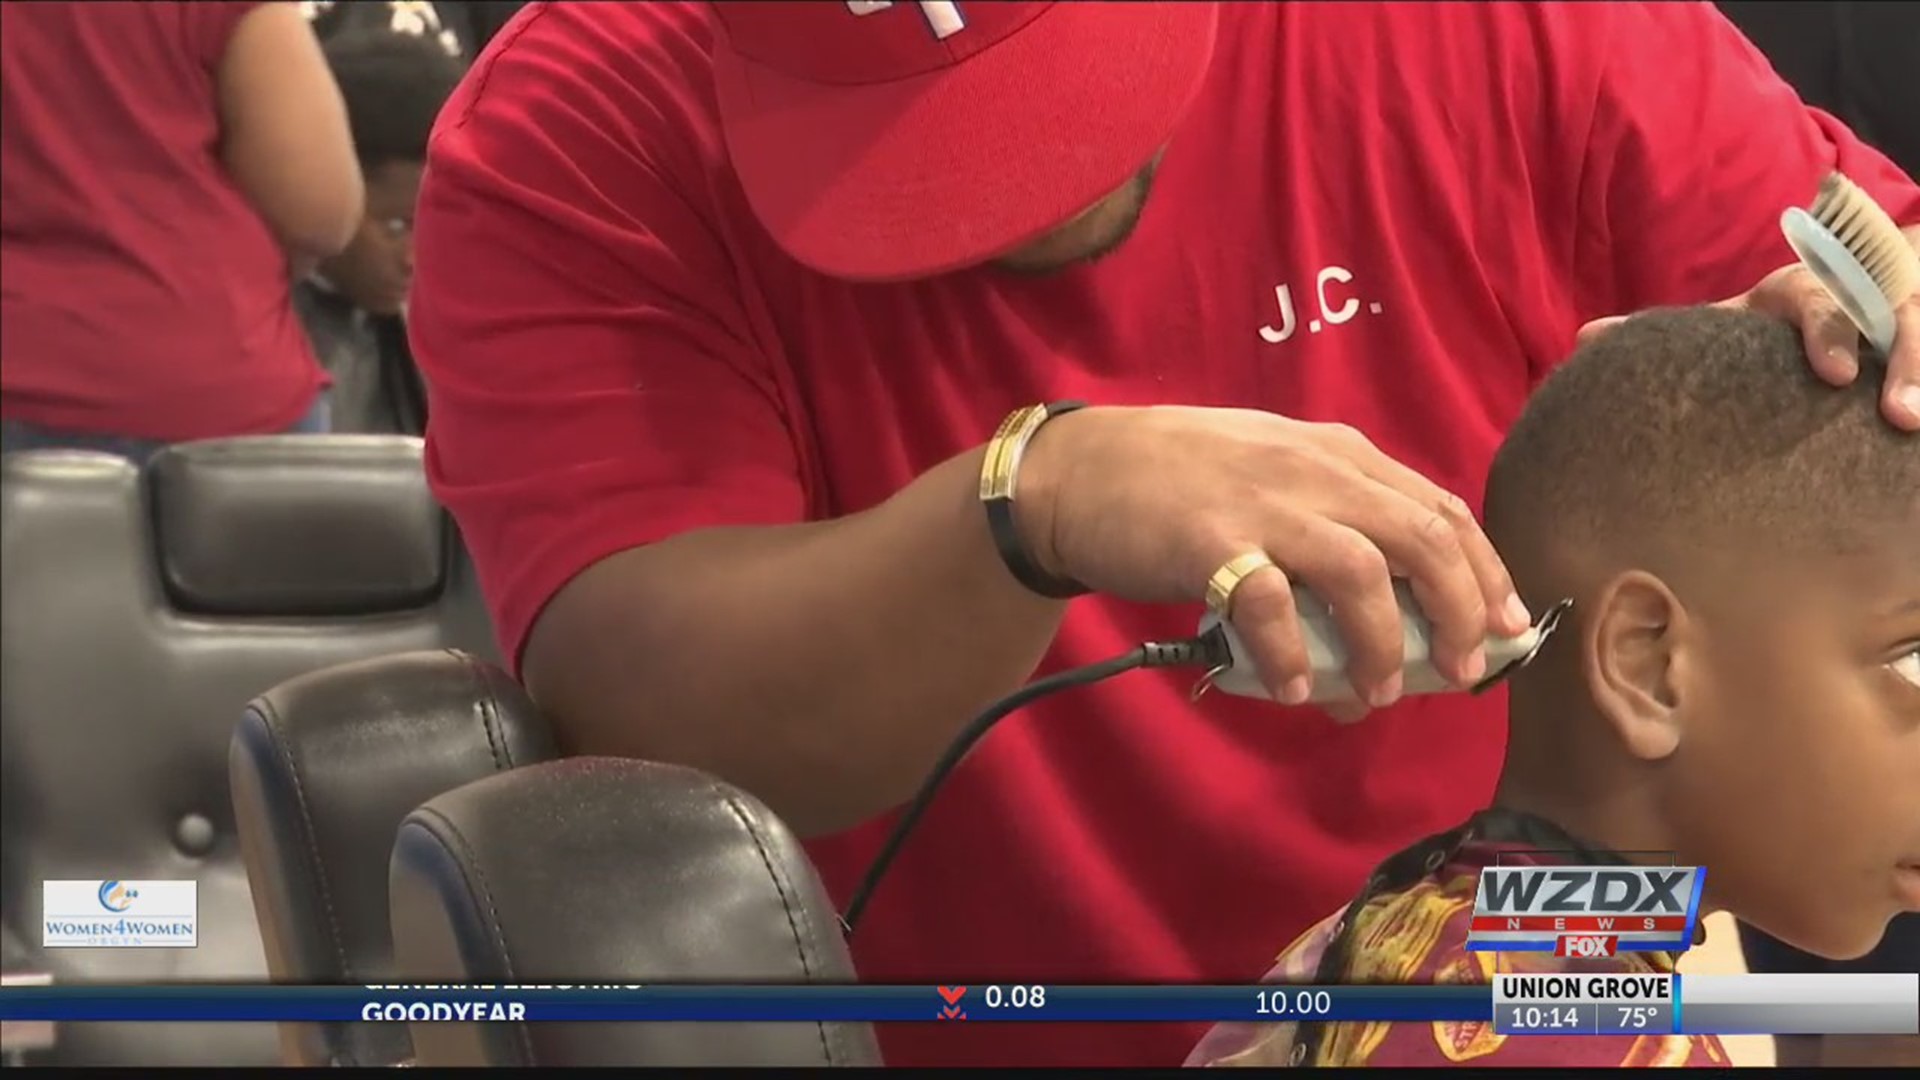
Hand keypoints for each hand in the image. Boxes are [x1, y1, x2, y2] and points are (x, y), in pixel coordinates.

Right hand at [1018, 406, 1532, 712]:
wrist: (1079, 470)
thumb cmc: (1181, 484)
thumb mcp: (1274, 476)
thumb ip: (1331, 526)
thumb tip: (1389, 620)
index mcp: (1338, 454)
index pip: (1439, 509)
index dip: (1483, 571)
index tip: (1506, 626)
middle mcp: (1313, 471)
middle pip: (1420, 539)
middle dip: (1456, 611)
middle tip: (1463, 671)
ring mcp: (1263, 503)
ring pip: (1359, 572)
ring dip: (1382, 642)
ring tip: (1378, 693)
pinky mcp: (1209, 540)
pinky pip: (1267, 605)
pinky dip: (1288, 655)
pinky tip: (1291, 689)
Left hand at [1578, 228, 1919, 431]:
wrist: (1829, 304)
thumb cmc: (1764, 330)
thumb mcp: (1726, 323)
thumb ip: (1668, 335)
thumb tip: (1585, 339)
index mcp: (1802, 291)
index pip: (1822, 300)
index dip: (1832, 331)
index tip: (1834, 376)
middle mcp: (1862, 300)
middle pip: (1898, 315)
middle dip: (1906, 360)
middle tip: (1900, 415)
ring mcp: (1899, 323)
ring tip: (1918, 424)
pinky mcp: (1914, 353)